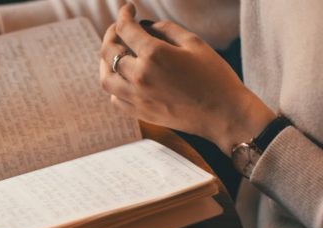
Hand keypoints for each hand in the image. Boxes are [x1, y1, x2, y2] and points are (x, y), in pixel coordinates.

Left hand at [99, 3, 275, 154]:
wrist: (225, 114)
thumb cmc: (215, 76)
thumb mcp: (194, 43)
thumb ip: (165, 29)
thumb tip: (145, 26)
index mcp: (153, 55)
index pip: (126, 28)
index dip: (124, 14)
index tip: (128, 9)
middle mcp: (139, 76)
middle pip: (109, 50)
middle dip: (112, 34)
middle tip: (119, 29)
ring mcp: (137, 97)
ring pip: (105, 77)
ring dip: (105, 62)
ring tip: (115, 54)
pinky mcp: (141, 113)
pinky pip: (115, 99)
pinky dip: (114, 86)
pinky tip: (123, 79)